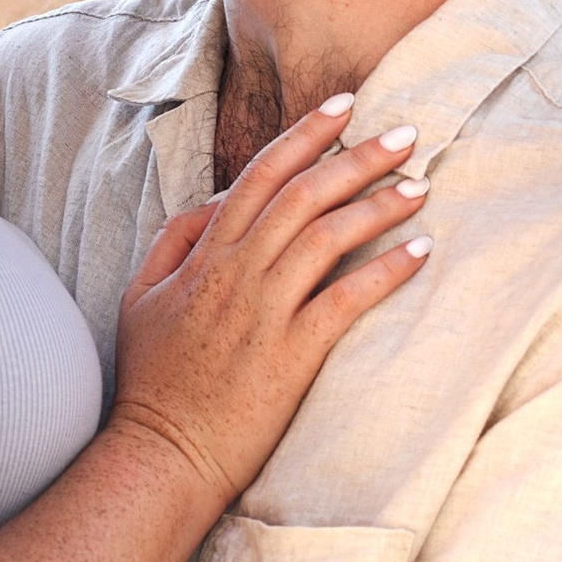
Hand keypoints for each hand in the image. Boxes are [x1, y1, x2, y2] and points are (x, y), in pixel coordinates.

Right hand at [108, 101, 428, 508]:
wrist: (162, 455)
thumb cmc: (154, 381)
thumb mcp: (141, 298)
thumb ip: (174, 240)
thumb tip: (215, 199)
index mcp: (204, 256)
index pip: (260, 175)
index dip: (304, 135)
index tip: (344, 106)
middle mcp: (235, 274)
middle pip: (304, 195)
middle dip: (358, 156)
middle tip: (407, 133)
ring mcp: (263, 313)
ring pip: (327, 238)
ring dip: (379, 204)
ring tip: (421, 186)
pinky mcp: (291, 356)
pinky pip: (346, 300)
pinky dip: (386, 271)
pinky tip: (421, 251)